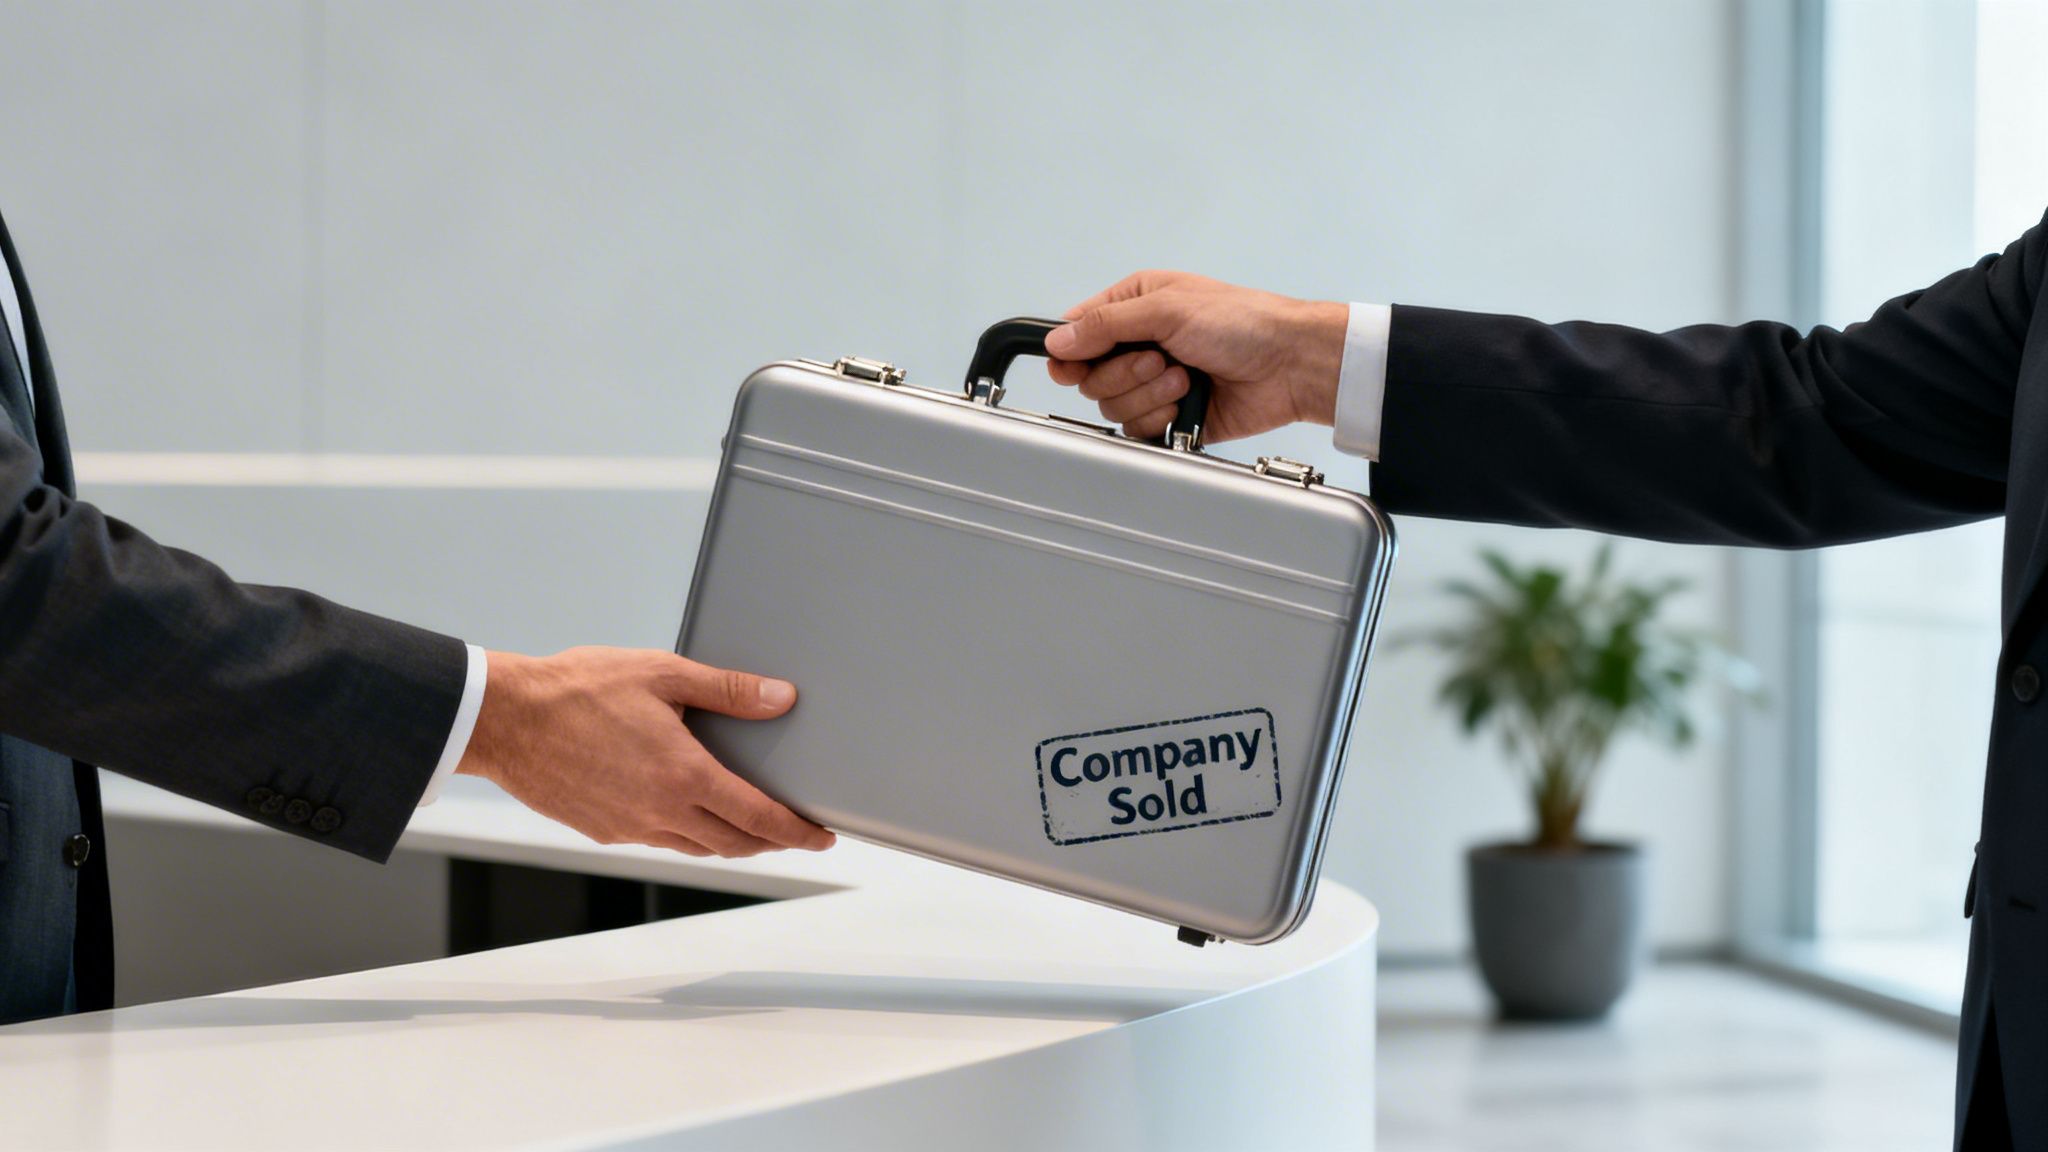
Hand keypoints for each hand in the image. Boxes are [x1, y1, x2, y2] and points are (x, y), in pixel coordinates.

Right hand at [455, 647, 833, 856]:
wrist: (506, 719)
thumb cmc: (577, 689)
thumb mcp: (662, 674)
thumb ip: (728, 690)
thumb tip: (780, 698)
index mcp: (683, 775)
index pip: (759, 817)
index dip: (797, 831)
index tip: (822, 836)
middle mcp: (660, 811)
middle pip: (735, 843)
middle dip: (772, 841)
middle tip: (795, 831)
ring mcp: (630, 827)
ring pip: (698, 848)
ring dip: (731, 841)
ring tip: (751, 825)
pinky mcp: (603, 831)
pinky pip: (660, 841)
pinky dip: (689, 834)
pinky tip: (690, 812)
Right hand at [1045, 271, 1347, 442]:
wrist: (1289, 365)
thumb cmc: (1244, 322)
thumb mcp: (1168, 308)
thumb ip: (1106, 324)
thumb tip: (1058, 339)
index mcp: (1135, 306)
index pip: (1078, 333)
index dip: (1070, 354)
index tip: (1072, 367)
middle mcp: (1140, 344)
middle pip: (1091, 379)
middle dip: (1126, 375)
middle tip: (1161, 360)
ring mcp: (1155, 383)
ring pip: (1114, 408)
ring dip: (1150, 396)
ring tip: (1186, 379)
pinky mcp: (1170, 417)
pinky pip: (1139, 431)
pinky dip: (1162, 420)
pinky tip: (1189, 402)